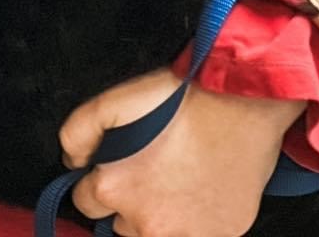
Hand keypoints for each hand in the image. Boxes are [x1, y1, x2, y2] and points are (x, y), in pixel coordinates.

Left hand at [60, 68, 304, 236]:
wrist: (248, 100)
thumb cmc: (186, 96)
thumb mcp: (121, 96)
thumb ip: (80, 128)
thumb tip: (70, 159)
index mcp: (117, 187)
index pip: (86, 200)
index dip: (102, 180)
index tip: (121, 167)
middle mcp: (146, 222)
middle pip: (122, 225)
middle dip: (131, 203)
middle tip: (154, 171)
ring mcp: (185, 235)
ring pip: (156, 236)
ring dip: (159, 218)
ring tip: (178, 184)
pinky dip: (194, 224)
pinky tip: (202, 194)